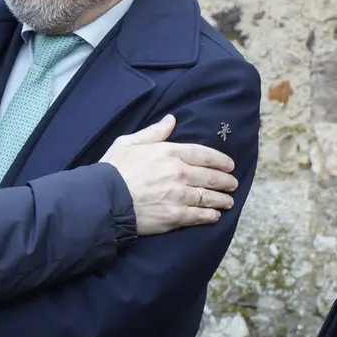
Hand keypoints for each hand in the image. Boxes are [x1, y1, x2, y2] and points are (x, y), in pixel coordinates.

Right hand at [100, 114, 237, 235]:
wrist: (104, 200)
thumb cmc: (112, 170)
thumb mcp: (128, 142)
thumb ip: (153, 132)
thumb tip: (171, 120)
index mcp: (169, 152)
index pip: (203, 154)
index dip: (220, 160)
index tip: (229, 165)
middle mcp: (179, 173)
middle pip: (210, 176)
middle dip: (226, 181)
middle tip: (233, 184)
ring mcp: (179, 195)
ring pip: (208, 197)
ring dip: (222, 199)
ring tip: (229, 201)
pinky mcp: (175, 216)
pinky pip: (199, 215)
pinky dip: (210, 215)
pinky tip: (215, 216)